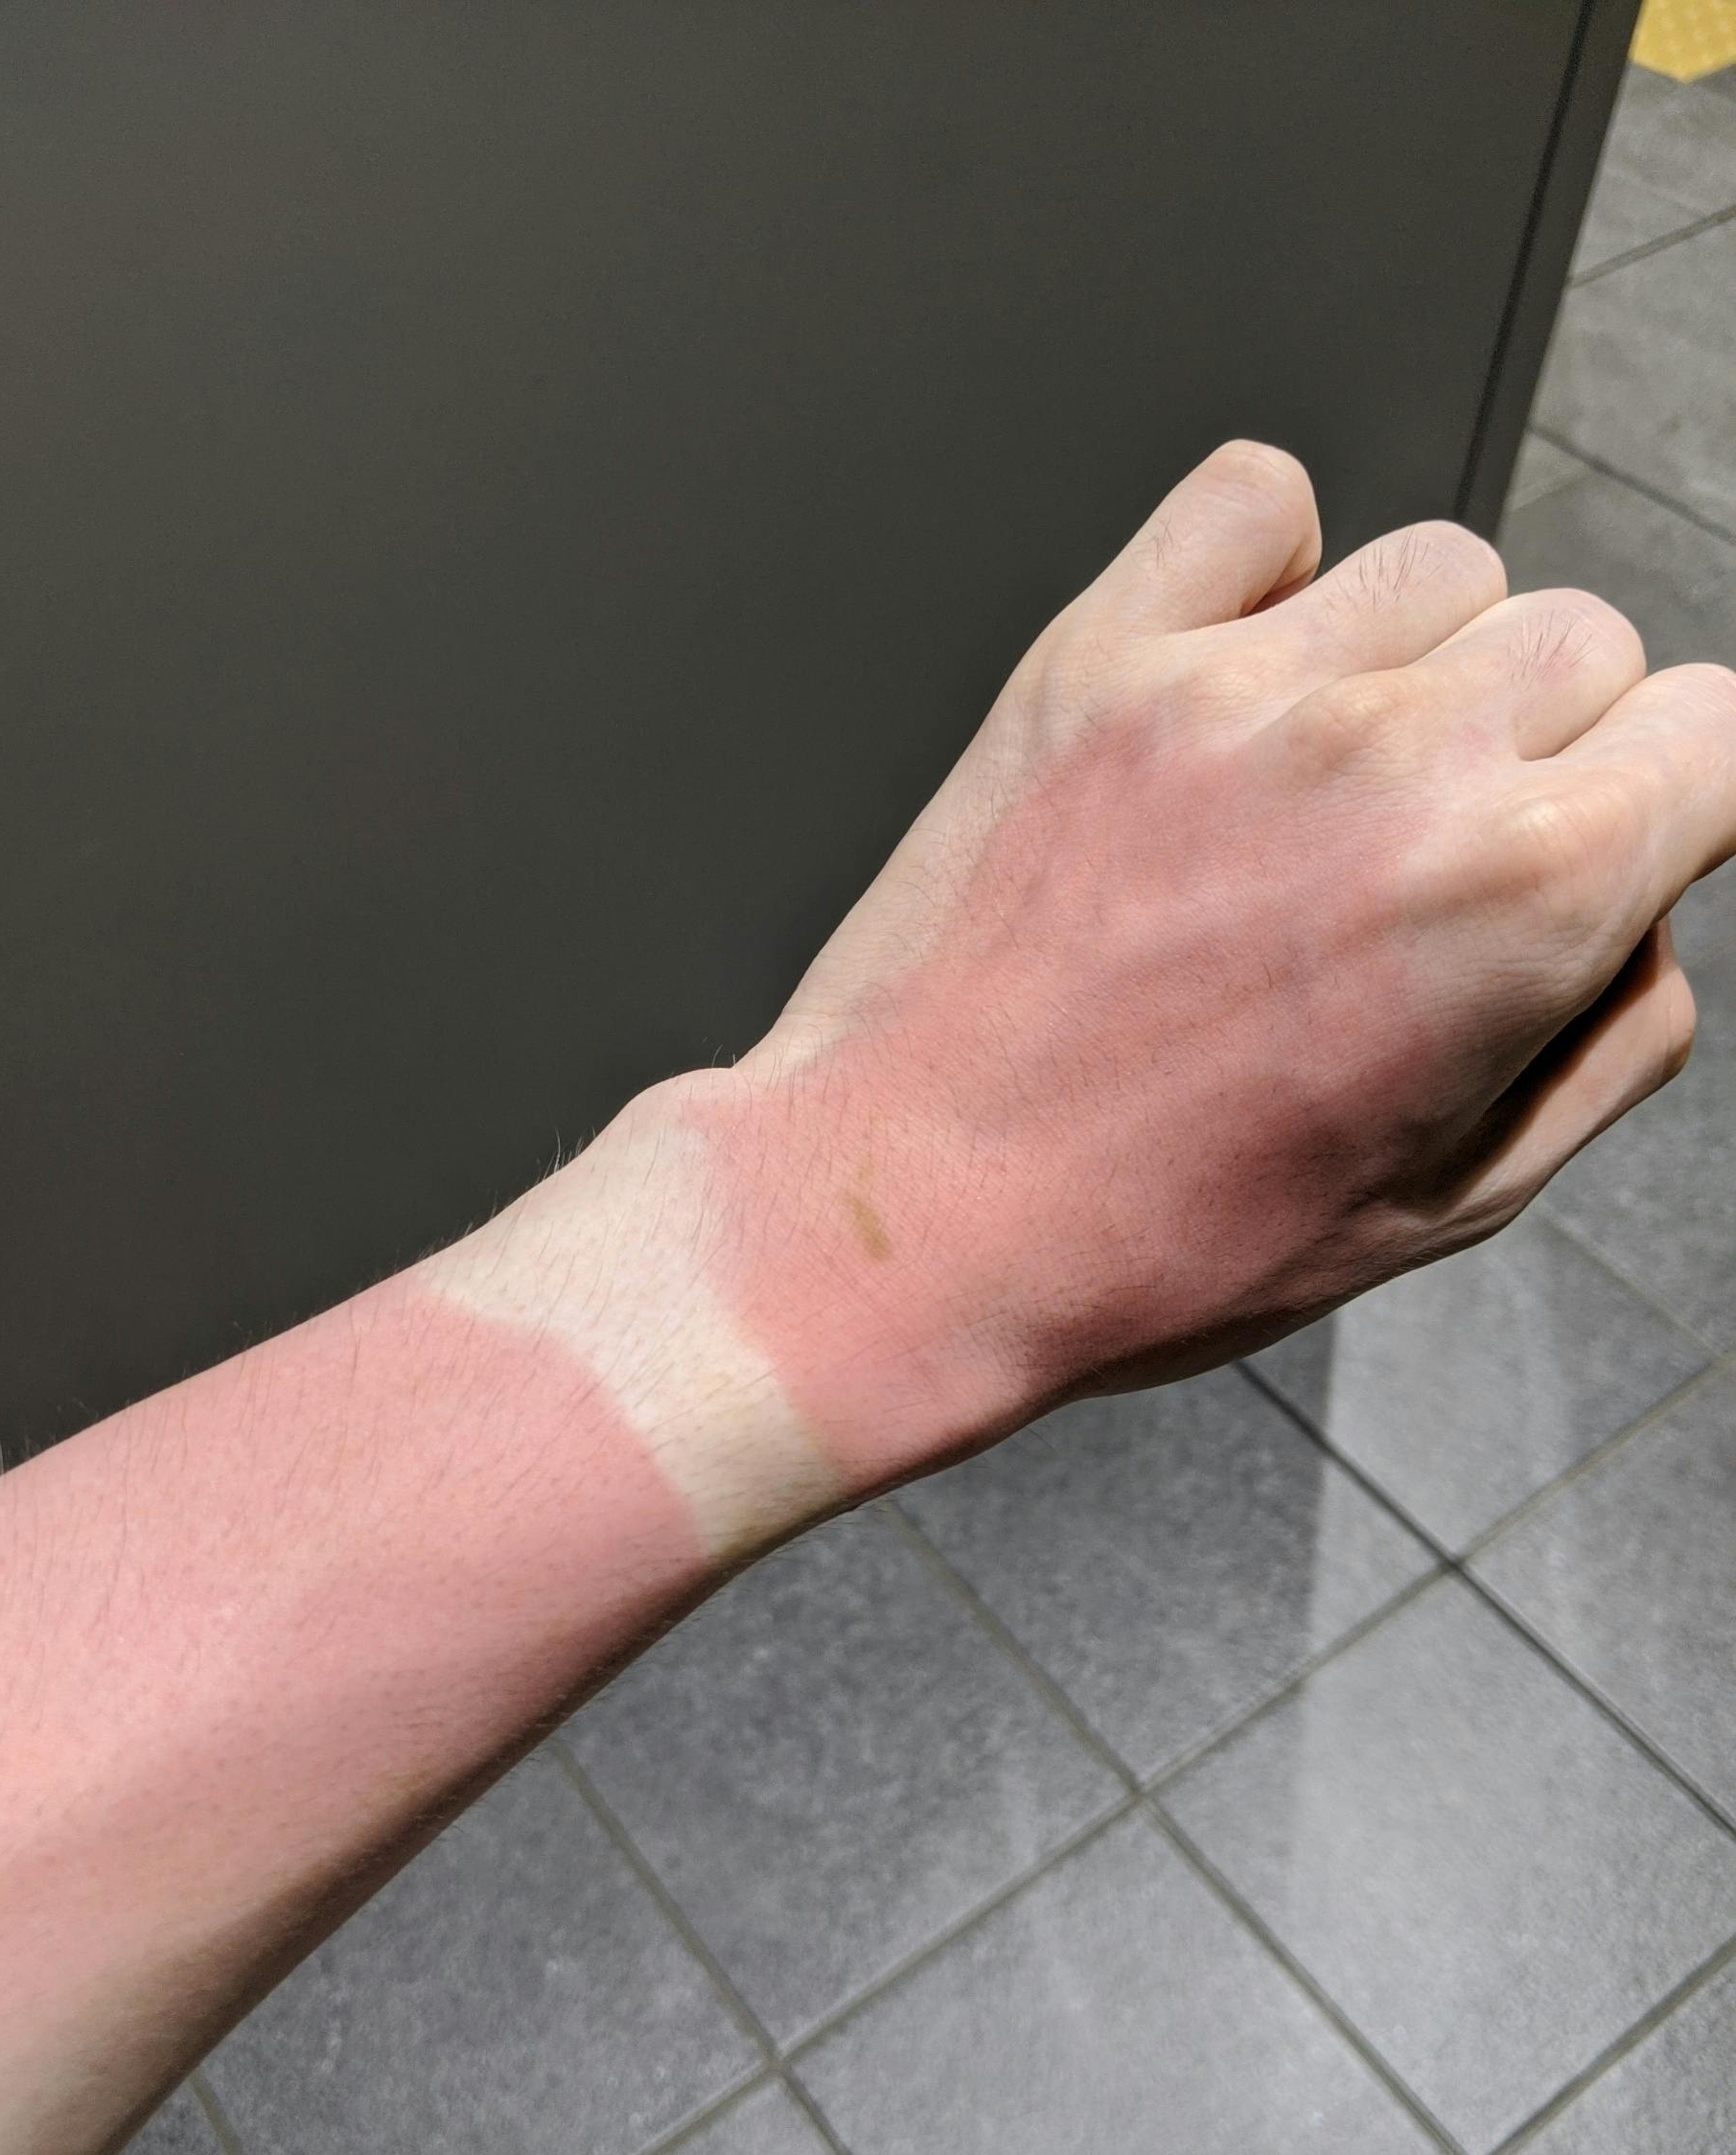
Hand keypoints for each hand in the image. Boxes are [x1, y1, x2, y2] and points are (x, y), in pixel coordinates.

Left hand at [668, 440, 1735, 1480]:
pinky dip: (1270, 563)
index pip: (1718, 732)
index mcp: (1523, 893)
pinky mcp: (1101, 661)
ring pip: (1441, 569)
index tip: (1621, 840)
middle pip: (1585, 643)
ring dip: (1420, 664)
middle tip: (1437, 864)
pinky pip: (1252, 501)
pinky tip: (1243, 676)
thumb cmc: (1156, 1239)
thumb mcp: (1451, 1204)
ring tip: (1327, 790)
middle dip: (1549, 751)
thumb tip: (1642, 917)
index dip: (1676, 804)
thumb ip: (1607, 1039)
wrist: (914, 1221)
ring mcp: (1243, 692)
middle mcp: (1399, 759)